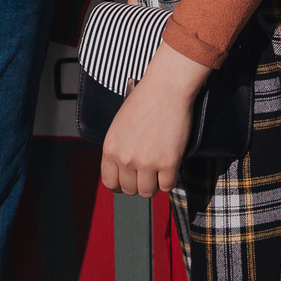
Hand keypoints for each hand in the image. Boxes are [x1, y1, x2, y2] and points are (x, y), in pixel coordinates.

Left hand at [98, 41, 211, 197]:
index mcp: (110, 149)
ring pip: (147, 192)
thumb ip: (118, 148)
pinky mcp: (168, 163)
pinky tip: (170, 169)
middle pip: (129, 190)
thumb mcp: (119, 125)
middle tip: (147, 175)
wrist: (166, 88)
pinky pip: (167, 186)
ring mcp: (146, 162)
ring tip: (159, 173)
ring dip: (154, 185)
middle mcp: (125, 158)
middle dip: (138, 184)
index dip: (120, 186)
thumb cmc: (144, 101)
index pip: (110, 182)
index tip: (128, 183)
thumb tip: (123, 169)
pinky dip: (169, 180)